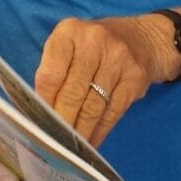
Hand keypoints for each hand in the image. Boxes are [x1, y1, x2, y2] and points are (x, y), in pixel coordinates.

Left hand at [33, 15, 166, 144]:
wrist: (141, 38)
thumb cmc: (93, 47)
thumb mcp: (69, 47)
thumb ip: (54, 72)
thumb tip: (40, 114)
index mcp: (69, 32)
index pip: (50, 75)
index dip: (44, 104)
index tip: (39, 124)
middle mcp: (94, 41)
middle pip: (72, 93)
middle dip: (62, 123)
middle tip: (53, 144)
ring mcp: (118, 58)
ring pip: (93, 106)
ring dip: (80, 132)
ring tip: (70, 148)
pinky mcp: (135, 77)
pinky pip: (113, 111)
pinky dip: (100, 131)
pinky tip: (91, 142)